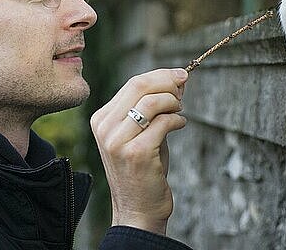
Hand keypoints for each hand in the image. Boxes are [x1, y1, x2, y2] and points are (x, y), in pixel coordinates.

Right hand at [90, 68, 187, 234]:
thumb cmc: (142, 169)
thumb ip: (151, 107)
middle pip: (139, 86)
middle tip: (184, 86)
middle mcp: (105, 128)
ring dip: (173, 102)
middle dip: (168, 82)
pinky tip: (180, 125)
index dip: (160, 76)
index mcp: (101, 119)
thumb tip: (176, 79)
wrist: (137, 210)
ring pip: (152, 101)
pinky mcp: (136, 153)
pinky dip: (177, 120)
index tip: (179, 76)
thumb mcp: (139, 133)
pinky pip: (164, 122)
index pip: (132, 83)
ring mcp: (118, 141)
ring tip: (180, 111)